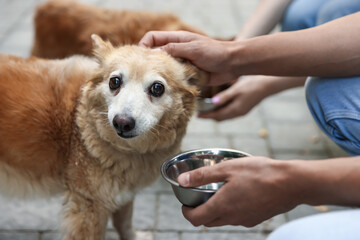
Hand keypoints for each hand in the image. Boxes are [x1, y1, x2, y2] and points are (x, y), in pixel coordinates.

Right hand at [139, 31, 238, 84]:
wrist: (232, 64)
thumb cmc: (215, 52)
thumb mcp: (193, 49)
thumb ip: (174, 49)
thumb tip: (154, 53)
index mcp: (176, 39)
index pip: (152, 38)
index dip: (144, 45)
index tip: (140, 57)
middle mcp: (176, 50)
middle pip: (155, 54)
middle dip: (149, 62)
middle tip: (145, 73)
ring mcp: (181, 62)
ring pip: (163, 67)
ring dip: (160, 74)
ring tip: (156, 81)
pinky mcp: (186, 74)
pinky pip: (173, 77)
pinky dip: (170, 81)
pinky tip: (169, 87)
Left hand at [177, 157, 296, 226]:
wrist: (292, 184)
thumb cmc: (260, 173)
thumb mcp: (228, 168)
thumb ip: (203, 175)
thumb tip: (183, 181)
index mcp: (222, 206)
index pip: (196, 219)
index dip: (186, 212)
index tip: (185, 203)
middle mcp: (232, 218)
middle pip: (208, 221)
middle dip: (200, 212)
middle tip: (200, 196)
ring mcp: (245, 220)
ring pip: (223, 220)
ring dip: (215, 211)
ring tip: (219, 192)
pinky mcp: (256, 219)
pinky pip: (237, 218)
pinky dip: (230, 210)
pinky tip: (238, 194)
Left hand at [198, 76, 268, 120]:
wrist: (267, 85)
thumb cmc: (252, 85)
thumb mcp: (236, 89)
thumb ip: (224, 96)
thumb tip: (213, 102)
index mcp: (235, 110)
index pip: (217, 116)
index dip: (206, 116)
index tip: (197, 115)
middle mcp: (238, 113)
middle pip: (220, 118)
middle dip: (209, 116)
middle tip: (200, 112)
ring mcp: (242, 111)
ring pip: (224, 115)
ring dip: (215, 113)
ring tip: (206, 108)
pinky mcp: (244, 108)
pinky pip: (229, 112)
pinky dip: (222, 110)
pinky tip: (218, 103)